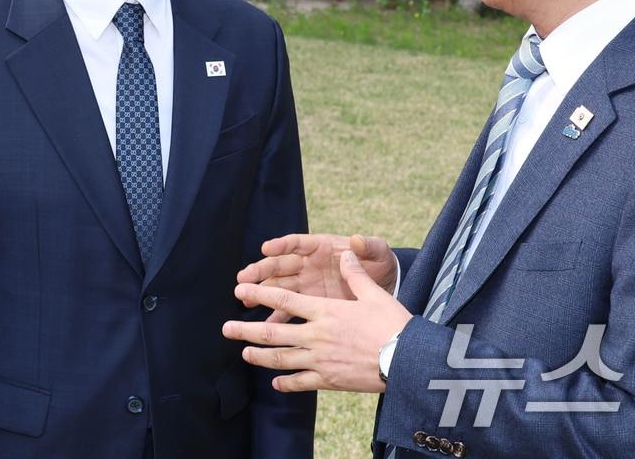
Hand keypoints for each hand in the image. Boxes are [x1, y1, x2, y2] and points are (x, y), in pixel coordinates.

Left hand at [223, 250, 412, 393]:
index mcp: (325, 311)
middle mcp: (317, 335)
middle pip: (273, 332)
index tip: (240, 290)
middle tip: (226, 329)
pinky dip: (285, 383)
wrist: (407, 361)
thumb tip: (346, 252)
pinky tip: (275, 382)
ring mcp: (320, 360)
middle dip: (246, 330)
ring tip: (244, 353)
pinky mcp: (329, 380)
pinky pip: (301, 382)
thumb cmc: (393, 325)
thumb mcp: (374, 294)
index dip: (259, 293)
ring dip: (259, 356)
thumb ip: (355, 275)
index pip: (284, 299)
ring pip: (281, 358)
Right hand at [237, 233, 397, 321]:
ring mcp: (307, 284)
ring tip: (244, 297)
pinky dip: (278, 317)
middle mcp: (309, 264)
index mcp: (321, 247)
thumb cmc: (380, 264)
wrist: (386, 286)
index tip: (266, 248)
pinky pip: (290, 310)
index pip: (297, 243)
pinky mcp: (311, 304)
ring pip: (279, 286)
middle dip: (261, 270)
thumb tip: (356, 240)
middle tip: (244, 276)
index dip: (281, 245)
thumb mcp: (378, 252)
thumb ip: (368, 246)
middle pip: (280, 265)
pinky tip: (265, 325)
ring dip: (262, 292)